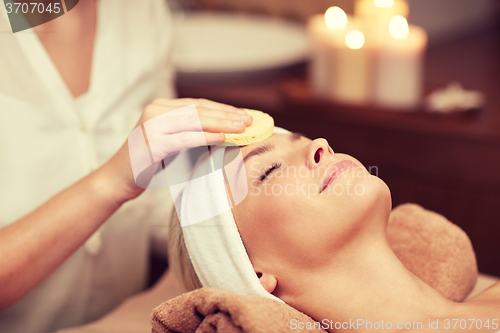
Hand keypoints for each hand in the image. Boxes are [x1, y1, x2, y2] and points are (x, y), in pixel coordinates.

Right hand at [102, 98, 251, 203]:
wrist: (119, 178)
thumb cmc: (149, 162)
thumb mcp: (172, 141)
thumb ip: (192, 132)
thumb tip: (227, 131)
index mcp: (160, 107)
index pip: (198, 105)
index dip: (223, 109)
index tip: (243, 114)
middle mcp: (155, 110)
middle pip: (198, 111)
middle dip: (227, 116)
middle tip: (249, 121)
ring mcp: (152, 125)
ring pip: (194, 122)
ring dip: (222, 125)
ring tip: (242, 128)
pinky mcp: (152, 142)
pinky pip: (185, 139)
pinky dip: (206, 138)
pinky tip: (223, 138)